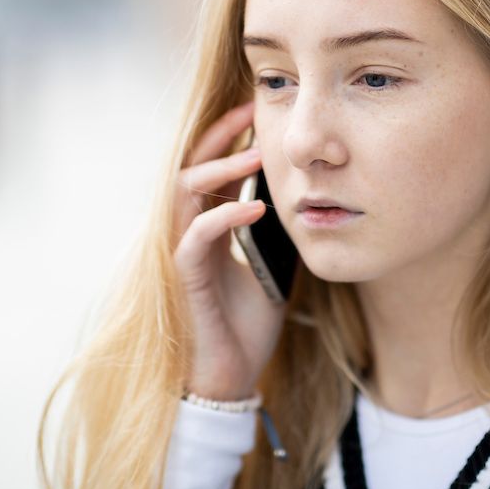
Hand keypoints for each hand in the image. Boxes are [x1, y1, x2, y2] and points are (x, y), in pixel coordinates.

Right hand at [173, 101, 287, 400]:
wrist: (230, 378)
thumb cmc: (245, 327)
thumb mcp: (271, 272)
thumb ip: (276, 238)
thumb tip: (305, 206)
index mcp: (207, 230)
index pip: (210, 172)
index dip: (229, 139)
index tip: (256, 112)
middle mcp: (188, 235)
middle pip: (191, 169)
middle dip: (219, 138)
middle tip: (250, 110)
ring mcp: (184, 255)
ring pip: (185, 195)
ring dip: (221, 170)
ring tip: (257, 153)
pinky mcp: (187, 279)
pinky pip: (197, 236)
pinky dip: (225, 217)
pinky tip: (256, 207)